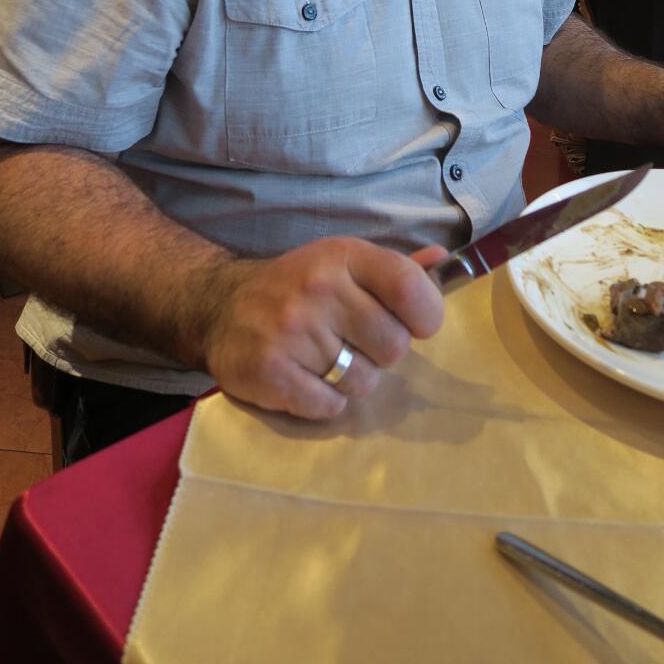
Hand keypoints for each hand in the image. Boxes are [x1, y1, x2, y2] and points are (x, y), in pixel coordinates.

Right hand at [202, 238, 447, 418]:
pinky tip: (306, 378)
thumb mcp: (343, 262)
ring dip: (352, 379)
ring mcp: (292, 332)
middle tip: (355, 342)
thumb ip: (395, 268)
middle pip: (394, 346)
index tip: (416, 323)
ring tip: (325, 358)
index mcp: (343, 256)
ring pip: (364, 382)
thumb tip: (442, 263)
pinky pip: (329, 407)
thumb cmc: (297, 285)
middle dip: (382, 352)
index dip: (426, 314)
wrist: (221, 307)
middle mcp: (319, 289)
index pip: (409, 287)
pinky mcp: (271, 373)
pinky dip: (324, 401)